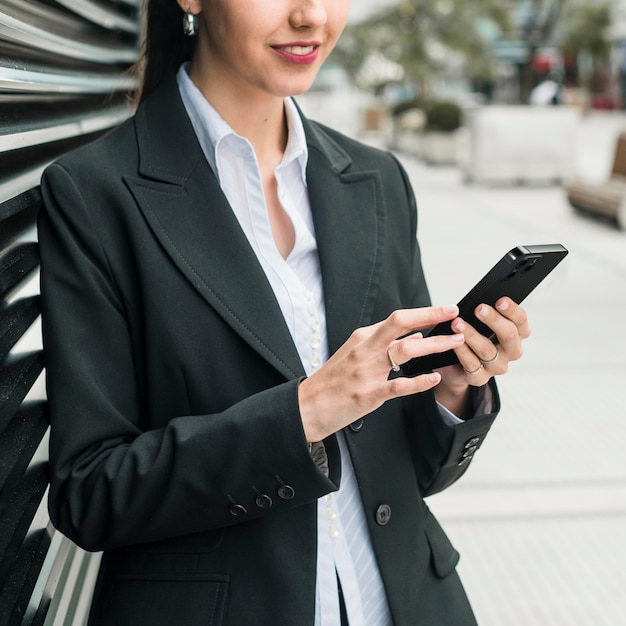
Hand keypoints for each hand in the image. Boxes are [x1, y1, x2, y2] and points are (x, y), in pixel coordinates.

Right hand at [298, 305, 466, 442]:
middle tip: (454, 315)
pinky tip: (434, 378)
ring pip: (404, 350)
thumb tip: (416, 335)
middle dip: (430, 316)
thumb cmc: (333, 381)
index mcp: (362, 337)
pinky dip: (418, 382)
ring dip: (432, 345)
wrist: (307, 406)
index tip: (446, 310)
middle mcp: (364, 349)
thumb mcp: (355, 355)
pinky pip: (397, 385)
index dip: (424, 313)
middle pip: (400, 323)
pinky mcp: (368, 394)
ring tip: (454, 343)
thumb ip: (384, 344)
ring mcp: (366, 371)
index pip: (397, 319)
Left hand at [436, 297, 530, 392]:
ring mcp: (496, 366)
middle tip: (479, 309)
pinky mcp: (479, 378)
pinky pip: (471, 364)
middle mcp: (511, 351)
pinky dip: (462, 351)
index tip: (500, 300)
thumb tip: (479, 302)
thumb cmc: (472, 336)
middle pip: (509, 335)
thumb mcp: (480, 323)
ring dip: (472, 335)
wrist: (455, 366)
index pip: (521, 321)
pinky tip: (454, 341)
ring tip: (457, 323)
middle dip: (494, 320)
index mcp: (516, 335)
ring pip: (487, 350)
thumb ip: (484, 313)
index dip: (512, 310)